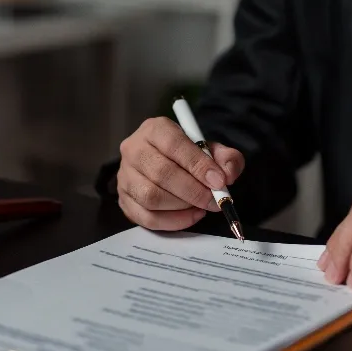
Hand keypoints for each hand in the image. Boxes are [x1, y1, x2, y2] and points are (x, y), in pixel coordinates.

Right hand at [116, 117, 243, 230]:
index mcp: (154, 129)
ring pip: (151, 197)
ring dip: (182, 207)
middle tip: (214, 201)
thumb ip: (226, 158)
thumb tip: (228, 175)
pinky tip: (190, 216)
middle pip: (161, 173)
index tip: (219, 182)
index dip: (198, 165)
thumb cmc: (189, 155)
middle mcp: (133, 149)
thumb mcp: (211, 149)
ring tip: (200, 207)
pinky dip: (172, 222)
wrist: (167, 164)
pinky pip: (146, 217)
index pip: (174, 145)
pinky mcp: (123, 199)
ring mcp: (124, 175)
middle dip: (193, 191)